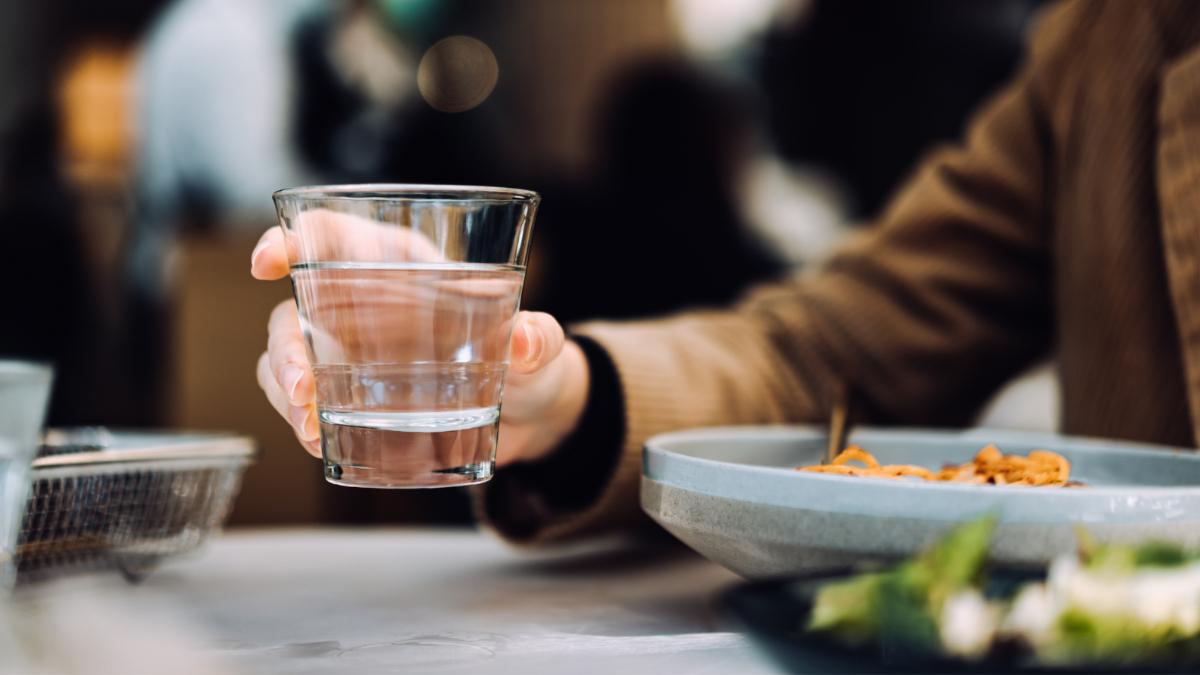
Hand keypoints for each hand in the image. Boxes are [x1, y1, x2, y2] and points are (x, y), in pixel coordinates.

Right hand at [251, 210, 590, 465]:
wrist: (531, 418)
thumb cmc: (529, 362)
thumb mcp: (541, 350)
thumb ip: (540, 340)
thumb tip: (525, 340)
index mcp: (403, 266)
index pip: (333, 236)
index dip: (292, 239)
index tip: (268, 262)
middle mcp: (364, 305)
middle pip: (296, 310)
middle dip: (285, 348)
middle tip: (302, 389)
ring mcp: (352, 354)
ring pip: (288, 359)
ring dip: (285, 392)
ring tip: (312, 429)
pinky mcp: (353, 397)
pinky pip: (303, 402)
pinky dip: (299, 422)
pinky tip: (320, 443)